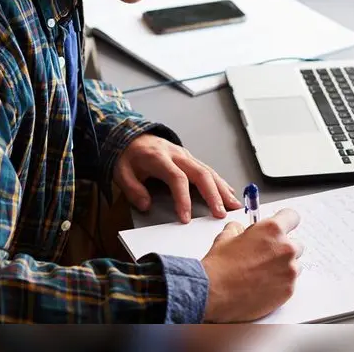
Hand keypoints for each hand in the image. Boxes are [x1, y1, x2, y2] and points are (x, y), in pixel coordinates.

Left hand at [113, 134, 241, 222]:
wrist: (130, 135)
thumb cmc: (128, 155)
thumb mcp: (121, 172)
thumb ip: (133, 189)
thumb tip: (146, 205)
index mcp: (160, 158)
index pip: (177, 179)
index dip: (183, 199)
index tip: (186, 218)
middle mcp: (177, 155)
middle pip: (201, 174)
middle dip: (213, 195)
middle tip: (220, 213)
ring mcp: (186, 156)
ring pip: (209, 171)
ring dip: (222, 189)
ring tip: (233, 205)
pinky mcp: (190, 159)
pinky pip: (208, 170)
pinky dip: (220, 182)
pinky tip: (229, 192)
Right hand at [201, 208, 303, 322]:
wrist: (212, 294)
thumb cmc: (218, 267)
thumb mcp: (226, 237)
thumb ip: (240, 229)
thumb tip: (242, 229)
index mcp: (272, 229)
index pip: (292, 217)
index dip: (285, 222)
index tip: (283, 227)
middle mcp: (285, 248)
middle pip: (296, 244)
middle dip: (283, 249)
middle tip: (266, 257)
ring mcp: (289, 270)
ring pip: (295, 265)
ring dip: (283, 267)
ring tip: (263, 275)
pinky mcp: (288, 289)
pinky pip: (291, 283)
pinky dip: (280, 284)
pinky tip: (263, 286)